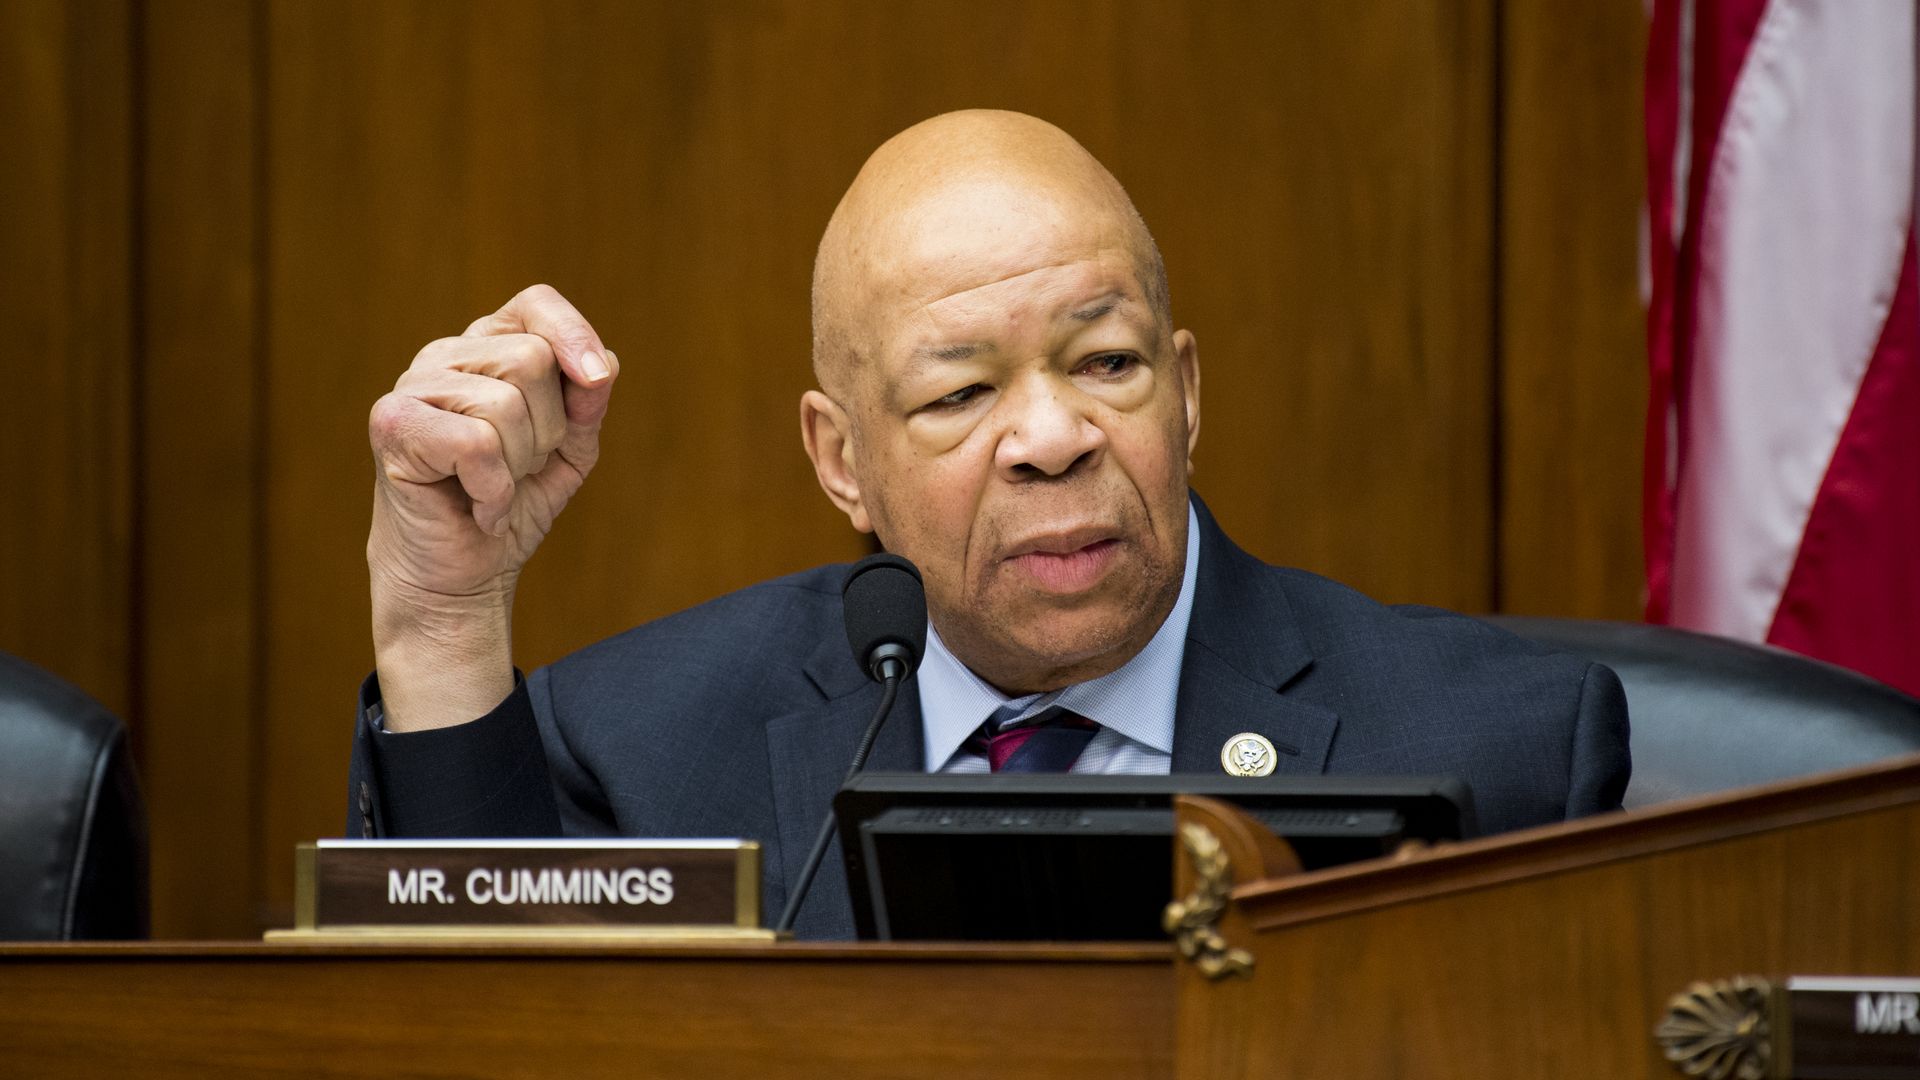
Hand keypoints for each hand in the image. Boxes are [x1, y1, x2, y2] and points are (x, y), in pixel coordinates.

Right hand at [366, 284, 618, 728]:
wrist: (463, 574)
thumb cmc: (511, 504)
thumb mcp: (570, 448)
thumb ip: (588, 401)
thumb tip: (603, 365)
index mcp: (486, 347)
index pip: (535, 303)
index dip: (573, 333)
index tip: (596, 379)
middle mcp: (445, 354)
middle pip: (531, 359)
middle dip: (546, 429)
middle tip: (519, 468)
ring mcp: (412, 384)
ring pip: (505, 402)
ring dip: (518, 465)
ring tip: (493, 487)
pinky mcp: (392, 422)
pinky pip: (476, 442)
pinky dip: (493, 489)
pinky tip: (477, 506)